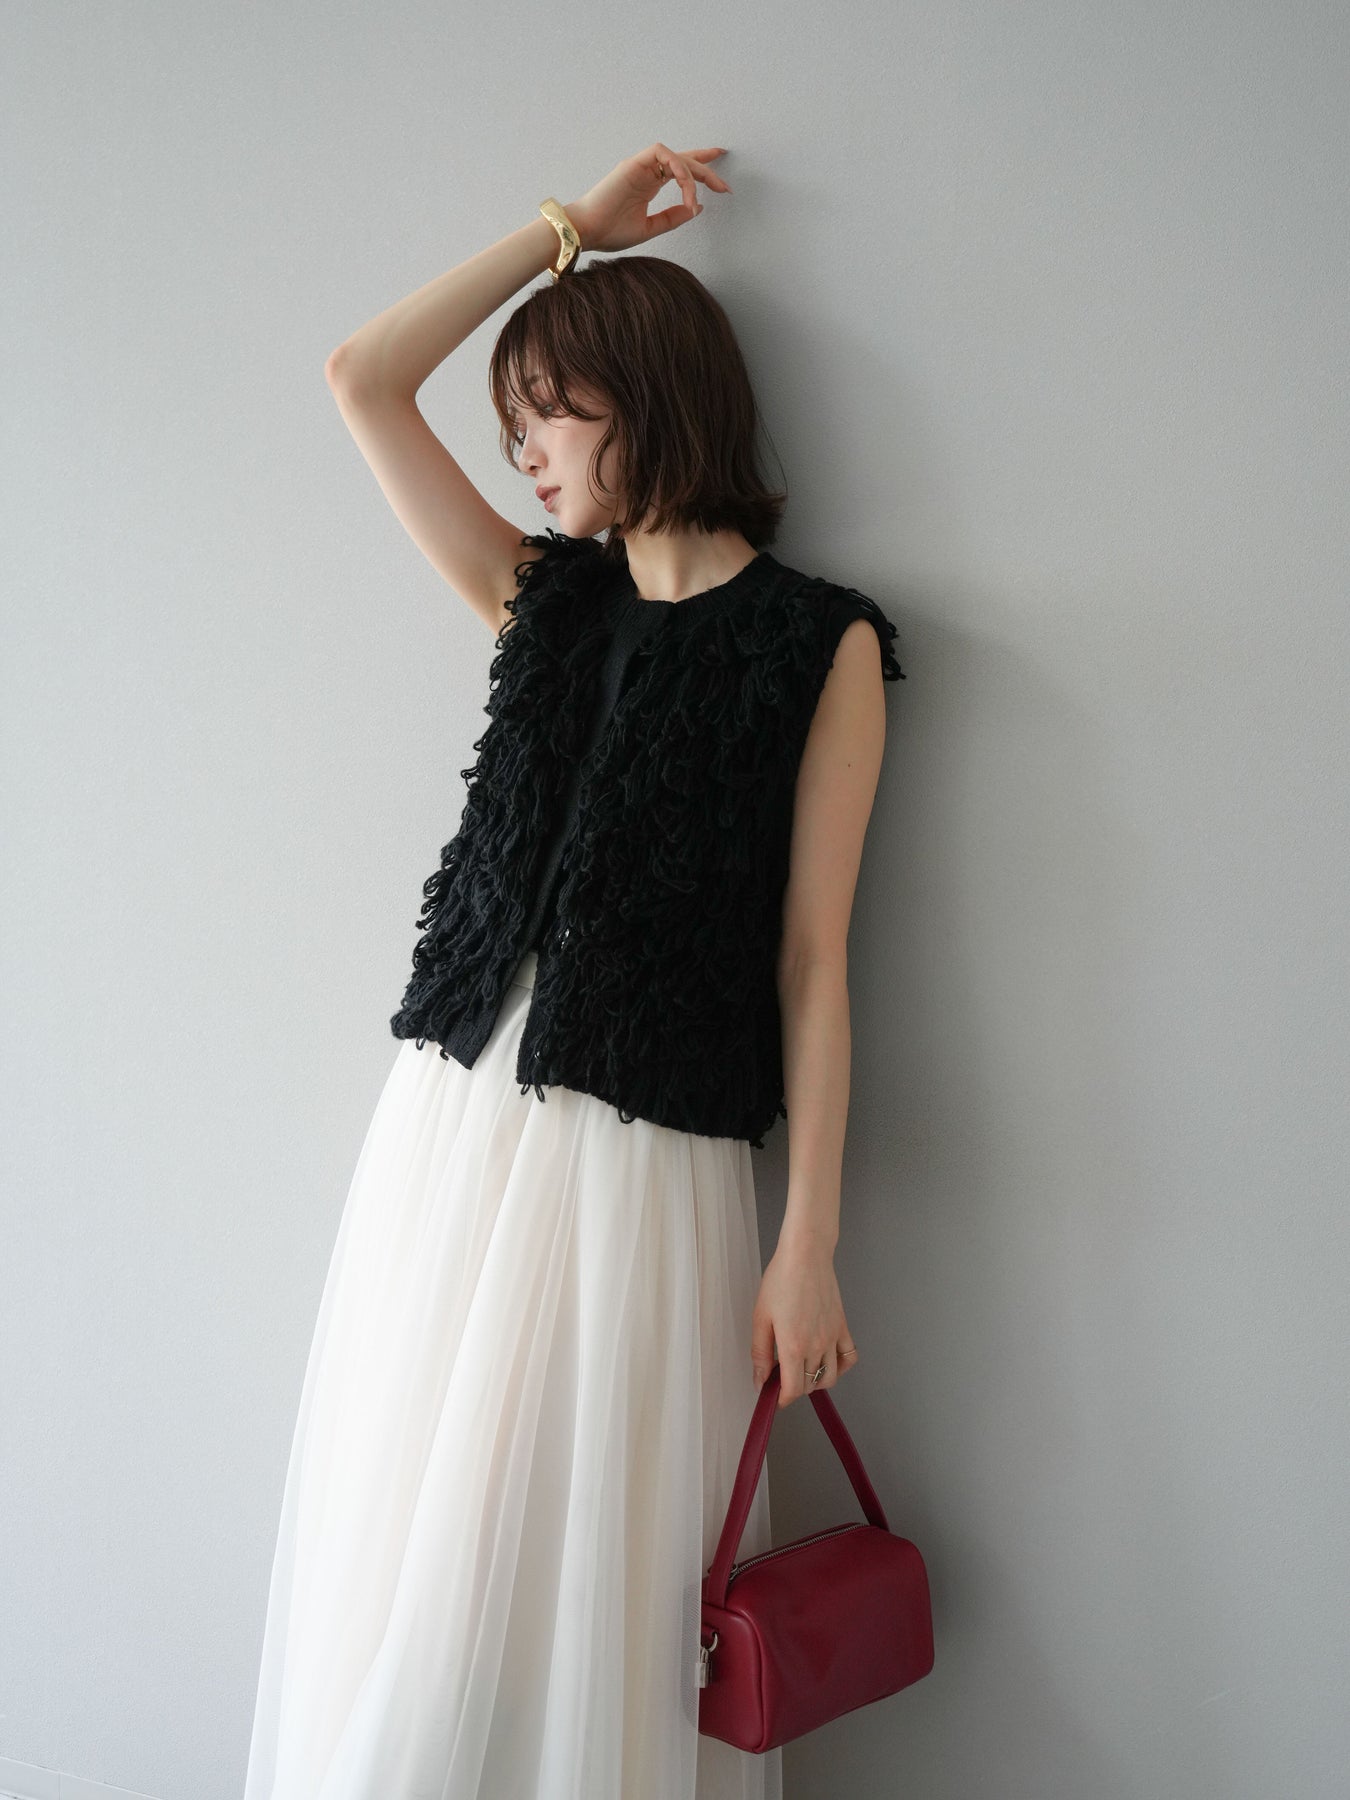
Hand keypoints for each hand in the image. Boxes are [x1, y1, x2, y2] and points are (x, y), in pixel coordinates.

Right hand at [565, 142, 731, 253]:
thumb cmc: (610, 232)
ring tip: (707, 190)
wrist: (586, 232)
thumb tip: (697, 208)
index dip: (701, 167)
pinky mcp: (634, 164)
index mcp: (649, 184)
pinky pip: (663, 154)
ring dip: (695, 171)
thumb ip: (672, 218)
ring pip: (676, 156)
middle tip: (724, 186)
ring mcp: (640, 166)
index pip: (679, 169)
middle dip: (707, 169)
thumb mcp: (650, 228)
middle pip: (683, 160)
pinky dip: (679, 168)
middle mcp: (646, 172)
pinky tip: (687, 188)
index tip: (720, 179)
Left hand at [751, 1236, 860, 1408]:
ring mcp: (833, 1337)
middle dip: (794, 1387)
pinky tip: (826, 1361)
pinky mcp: (843, 1327)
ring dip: (815, 1382)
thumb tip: (760, 1380)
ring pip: (830, 1377)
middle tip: (780, 1374)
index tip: (774, 1397)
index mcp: (794, 1346)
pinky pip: (849, 1358)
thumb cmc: (780, 1280)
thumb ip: (760, 1353)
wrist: (806, 1255)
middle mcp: (817, 1346)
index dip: (782, 1400)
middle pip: (809, 1385)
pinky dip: (840, 1367)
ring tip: (801, 1369)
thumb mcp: (760, 1317)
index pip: (793, 1390)